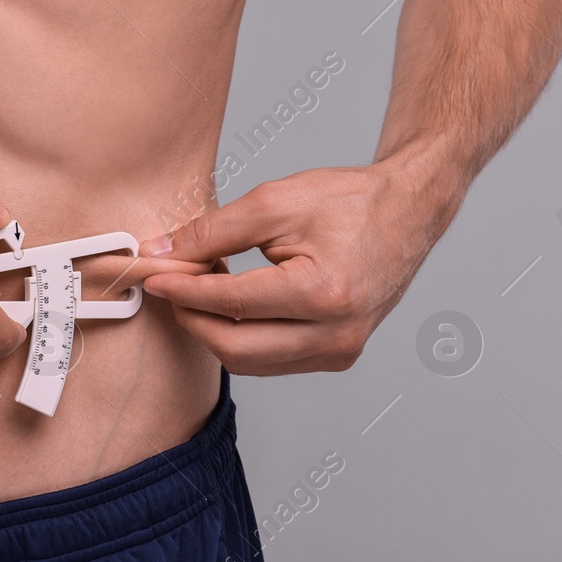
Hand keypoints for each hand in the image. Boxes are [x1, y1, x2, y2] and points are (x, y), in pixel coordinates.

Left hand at [138, 164, 440, 374]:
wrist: (408, 212)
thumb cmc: (350, 201)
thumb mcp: (276, 202)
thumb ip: (213, 231)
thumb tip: (161, 254)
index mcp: (325, 293)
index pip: (233, 304)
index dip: (184, 290)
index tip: (154, 276)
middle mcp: (337, 334)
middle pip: (235, 346)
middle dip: (193, 316)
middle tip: (172, 283)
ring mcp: (341, 351)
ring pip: (250, 360)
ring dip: (215, 329)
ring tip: (204, 286)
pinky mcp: (339, 356)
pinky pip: (273, 360)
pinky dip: (243, 336)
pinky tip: (233, 303)